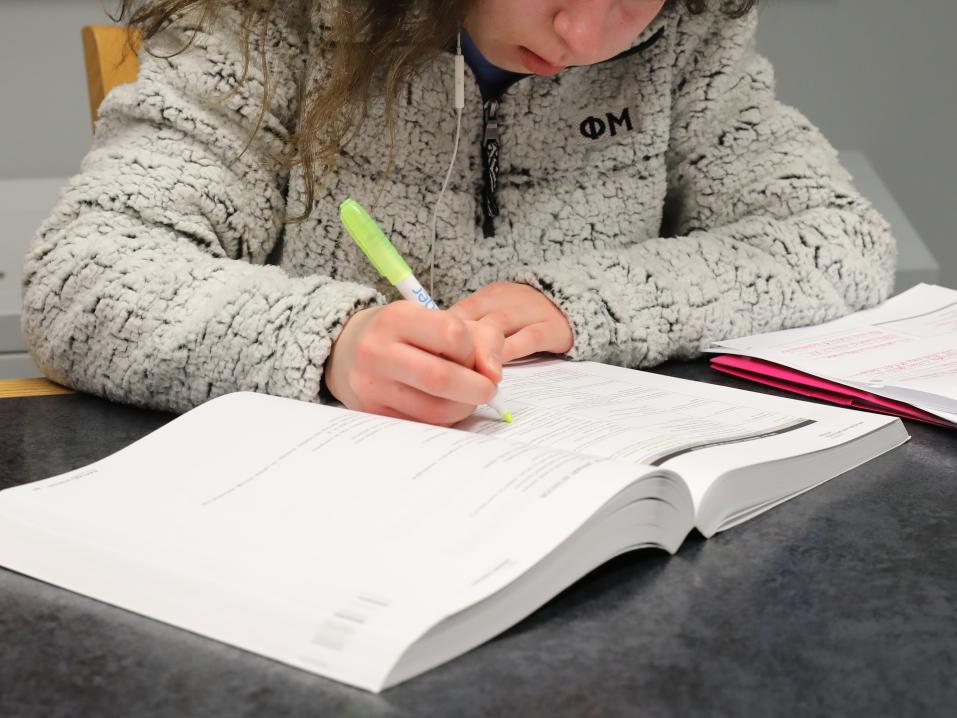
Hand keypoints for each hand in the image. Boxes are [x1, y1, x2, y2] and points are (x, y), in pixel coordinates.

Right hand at [323, 301, 504, 425]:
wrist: (347, 349)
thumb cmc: (404, 333)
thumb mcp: (435, 318)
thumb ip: (479, 337)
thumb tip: (493, 375)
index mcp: (396, 318)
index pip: (452, 334)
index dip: (472, 350)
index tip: (471, 355)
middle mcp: (377, 351)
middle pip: (441, 378)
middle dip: (477, 388)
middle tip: (487, 389)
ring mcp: (371, 386)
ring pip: (434, 409)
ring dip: (463, 407)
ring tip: (465, 397)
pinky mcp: (372, 413)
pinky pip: (421, 424)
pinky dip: (443, 419)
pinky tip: (443, 405)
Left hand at [450, 282, 573, 362]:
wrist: (575, 300)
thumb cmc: (525, 317)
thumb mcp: (497, 315)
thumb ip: (473, 330)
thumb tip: (438, 353)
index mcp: (488, 297)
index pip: (459, 312)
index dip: (441, 335)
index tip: (428, 356)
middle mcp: (506, 301)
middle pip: (476, 318)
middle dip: (459, 342)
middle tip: (445, 365)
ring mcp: (529, 312)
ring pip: (500, 326)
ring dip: (482, 349)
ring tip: (469, 371)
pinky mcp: (552, 327)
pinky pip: (530, 337)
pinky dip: (512, 351)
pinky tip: (498, 369)